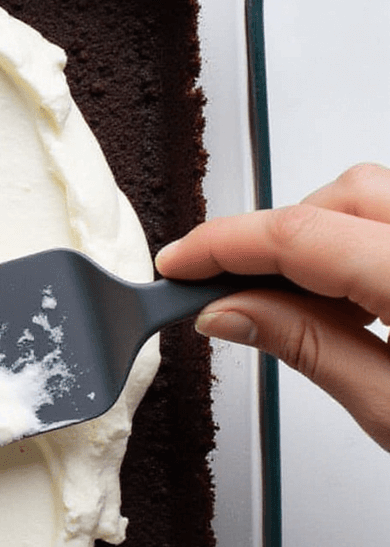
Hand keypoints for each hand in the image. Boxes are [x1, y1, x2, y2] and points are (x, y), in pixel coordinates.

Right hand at [155, 163, 389, 450]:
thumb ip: (312, 350)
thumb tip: (231, 312)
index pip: (299, 235)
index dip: (223, 246)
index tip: (175, 266)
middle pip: (338, 196)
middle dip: (276, 238)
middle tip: (231, 296)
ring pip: (371, 199)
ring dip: (322, 243)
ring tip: (300, 314)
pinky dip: (360, 249)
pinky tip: (352, 304)